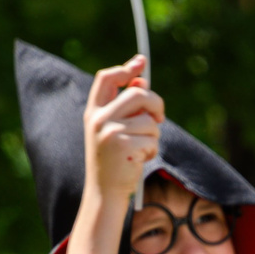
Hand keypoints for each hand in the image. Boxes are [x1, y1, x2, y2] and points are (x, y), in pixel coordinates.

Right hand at [83, 56, 163, 204]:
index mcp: (94, 111)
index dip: (126, 69)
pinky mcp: (123, 145)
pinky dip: (152, 150)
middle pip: (137, 94)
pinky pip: (152, 139)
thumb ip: (127, 108)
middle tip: (160, 118)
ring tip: (141, 149)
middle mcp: (98, 118)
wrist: (104, 191)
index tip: (141, 62)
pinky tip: (140, 159)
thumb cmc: (114, 160)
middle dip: (156, 104)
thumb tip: (143, 82)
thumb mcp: (114, 130)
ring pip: (149, 121)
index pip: (106, 78)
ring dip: (154, 136)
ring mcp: (109, 131)